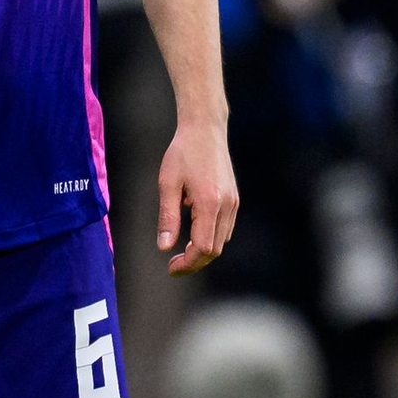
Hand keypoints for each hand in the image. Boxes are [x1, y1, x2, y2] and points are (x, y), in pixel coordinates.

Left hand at [156, 121, 237, 276]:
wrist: (204, 129)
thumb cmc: (182, 153)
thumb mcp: (167, 183)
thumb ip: (167, 217)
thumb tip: (163, 247)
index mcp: (210, 203)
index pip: (203, 248)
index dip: (187, 263)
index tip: (170, 267)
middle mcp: (226, 206)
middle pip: (215, 250)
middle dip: (194, 261)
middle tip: (174, 265)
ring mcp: (233, 203)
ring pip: (221, 240)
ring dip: (203, 250)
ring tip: (181, 250)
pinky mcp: (233, 199)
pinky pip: (224, 228)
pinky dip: (210, 236)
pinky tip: (193, 228)